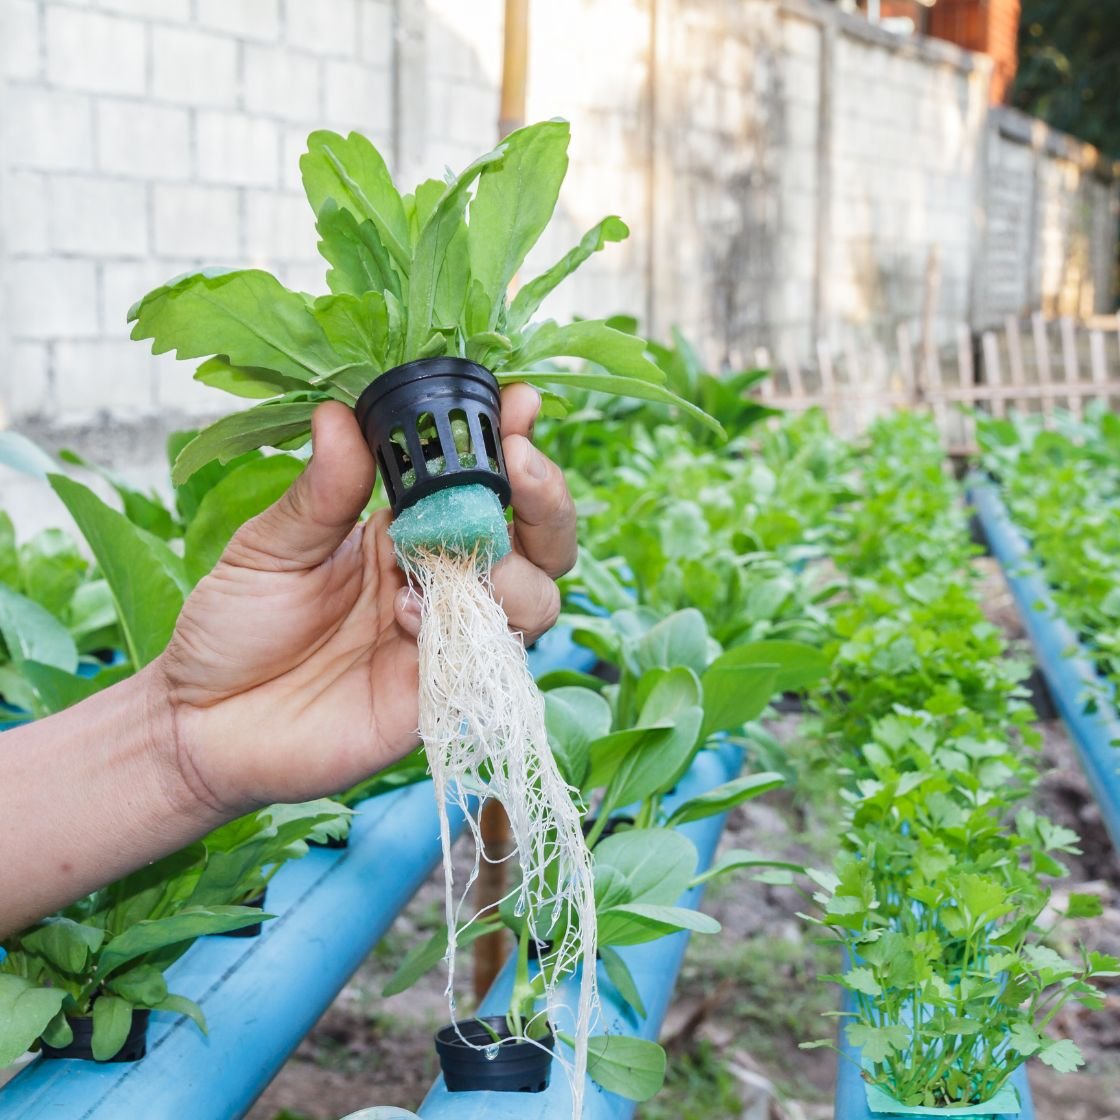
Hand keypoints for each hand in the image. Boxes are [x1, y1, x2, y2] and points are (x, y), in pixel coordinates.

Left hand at [156, 384, 576, 814]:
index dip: (511, 443)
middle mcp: (443, 580)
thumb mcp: (270, 548)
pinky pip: (492, 659)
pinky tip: (407, 618)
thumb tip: (339, 413)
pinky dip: (467, 629)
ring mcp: (449, 638)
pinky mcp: (443, 694)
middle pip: (540, 542)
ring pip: (537, 599)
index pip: (482, 482)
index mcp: (407, 530)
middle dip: (547, 500)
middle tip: (519, 463)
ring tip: (436, 565)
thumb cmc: (236, 628)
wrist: (204, 724)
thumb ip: (319, 492)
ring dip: (509, 571)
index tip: (518, 403)